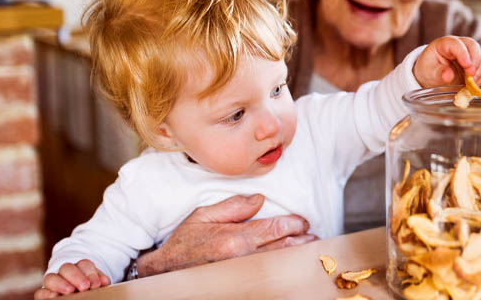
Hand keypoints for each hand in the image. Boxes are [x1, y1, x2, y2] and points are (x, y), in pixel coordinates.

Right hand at [35, 259, 109, 297]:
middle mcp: (64, 273)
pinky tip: (55, 297)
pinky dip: (47, 294)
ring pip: (50, 278)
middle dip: (76, 276)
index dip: (90, 273)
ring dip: (60, 284)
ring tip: (70, 291)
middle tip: (84, 287)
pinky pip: (40, 292)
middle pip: (66, 268)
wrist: (78, 294)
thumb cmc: (90, 289)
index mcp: (80, 268)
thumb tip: (103, 282)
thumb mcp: (96, 284)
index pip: (84, 265)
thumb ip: (99, 281)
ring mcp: (52, 283)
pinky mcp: (44, 294)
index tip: (96, 284)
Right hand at [136, 194, 315, 276]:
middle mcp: (242, 258)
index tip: (303, 222)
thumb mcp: (203, 216)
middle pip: (283, 249)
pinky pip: (267, 274)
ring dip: (295, 256)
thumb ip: (233, 207)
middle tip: (313, 236)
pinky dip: (280, 267)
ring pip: (278, 263)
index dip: (293, 224)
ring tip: (308, 249)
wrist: (167, 271)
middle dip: (301, 242)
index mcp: (235, 239)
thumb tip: (259, 200)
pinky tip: (289, 263)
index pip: (274, 230)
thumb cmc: (184, 243)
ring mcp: (243, 273)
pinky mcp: (240, 280)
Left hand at [414, 36, 480, 87]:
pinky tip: (474, 84)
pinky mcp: (474, 62)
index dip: (463, 54)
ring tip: (473, 82)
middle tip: (472, 76)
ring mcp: (468, 53)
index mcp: (444, 44)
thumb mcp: (428, 73)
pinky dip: (480, 75)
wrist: (432, 75)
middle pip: (473, 45)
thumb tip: (448, 76)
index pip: (457, 44)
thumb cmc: (428, 70)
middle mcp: (458, 45)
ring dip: (480, 69)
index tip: (467, 67)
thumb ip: (438, 73)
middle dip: (475, 60)